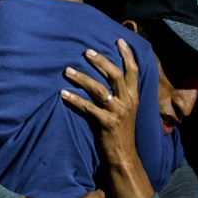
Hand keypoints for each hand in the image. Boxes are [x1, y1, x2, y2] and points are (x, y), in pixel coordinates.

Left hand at [60, 38, 139, 168]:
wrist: (123, 156)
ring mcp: (117, 113)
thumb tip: (108, 78)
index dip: (127, 55)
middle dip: (100, 61)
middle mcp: (127, 102)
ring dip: (82, 78)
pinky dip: (74, 99)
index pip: (133, 71)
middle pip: (114, 75)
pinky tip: (63, 93)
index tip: (119, 41)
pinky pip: (87, 108)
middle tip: (86, 52)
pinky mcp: (105, 123)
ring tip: (68, 71)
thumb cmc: (121, 132)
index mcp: (133, 97)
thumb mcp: (126, 110)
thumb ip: (120, 94)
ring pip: (99, 90)